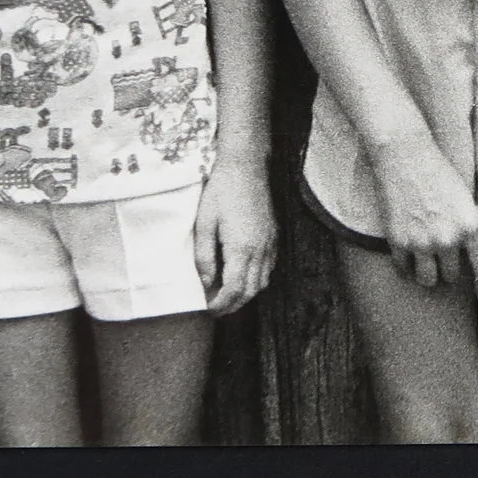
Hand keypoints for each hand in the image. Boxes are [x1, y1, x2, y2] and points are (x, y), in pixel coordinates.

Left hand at [192, 154, 276, 316]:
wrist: (246, 167)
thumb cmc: (221, 192)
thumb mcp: (204, 223)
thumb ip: (204, 256)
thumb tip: (206, 282)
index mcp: (242, 248)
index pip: (234, 289)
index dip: (221, 304)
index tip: (208, 309)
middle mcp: (260, 249)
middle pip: (251, 290)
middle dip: (234, 305)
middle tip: (216, 309)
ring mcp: (270, 243)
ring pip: (263, 281)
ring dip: (246, 294)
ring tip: (228, 296)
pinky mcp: (273, 235)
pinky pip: (269, 267)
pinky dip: (257, 279)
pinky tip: (244, 276)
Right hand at [373, 135, 477, 296]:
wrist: (405, 156)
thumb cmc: (439, 174)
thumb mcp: (465, 200)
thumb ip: (472, 228)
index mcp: (470, 227)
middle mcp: (448, 239)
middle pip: (452, 277)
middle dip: (450, 270)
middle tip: (445, 260)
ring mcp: (422, 242)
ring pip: (428, 279)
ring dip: (429, 273)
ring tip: (428, 263)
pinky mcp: (398, 241)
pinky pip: (405, 270)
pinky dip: (407, 267)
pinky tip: (409, 257)